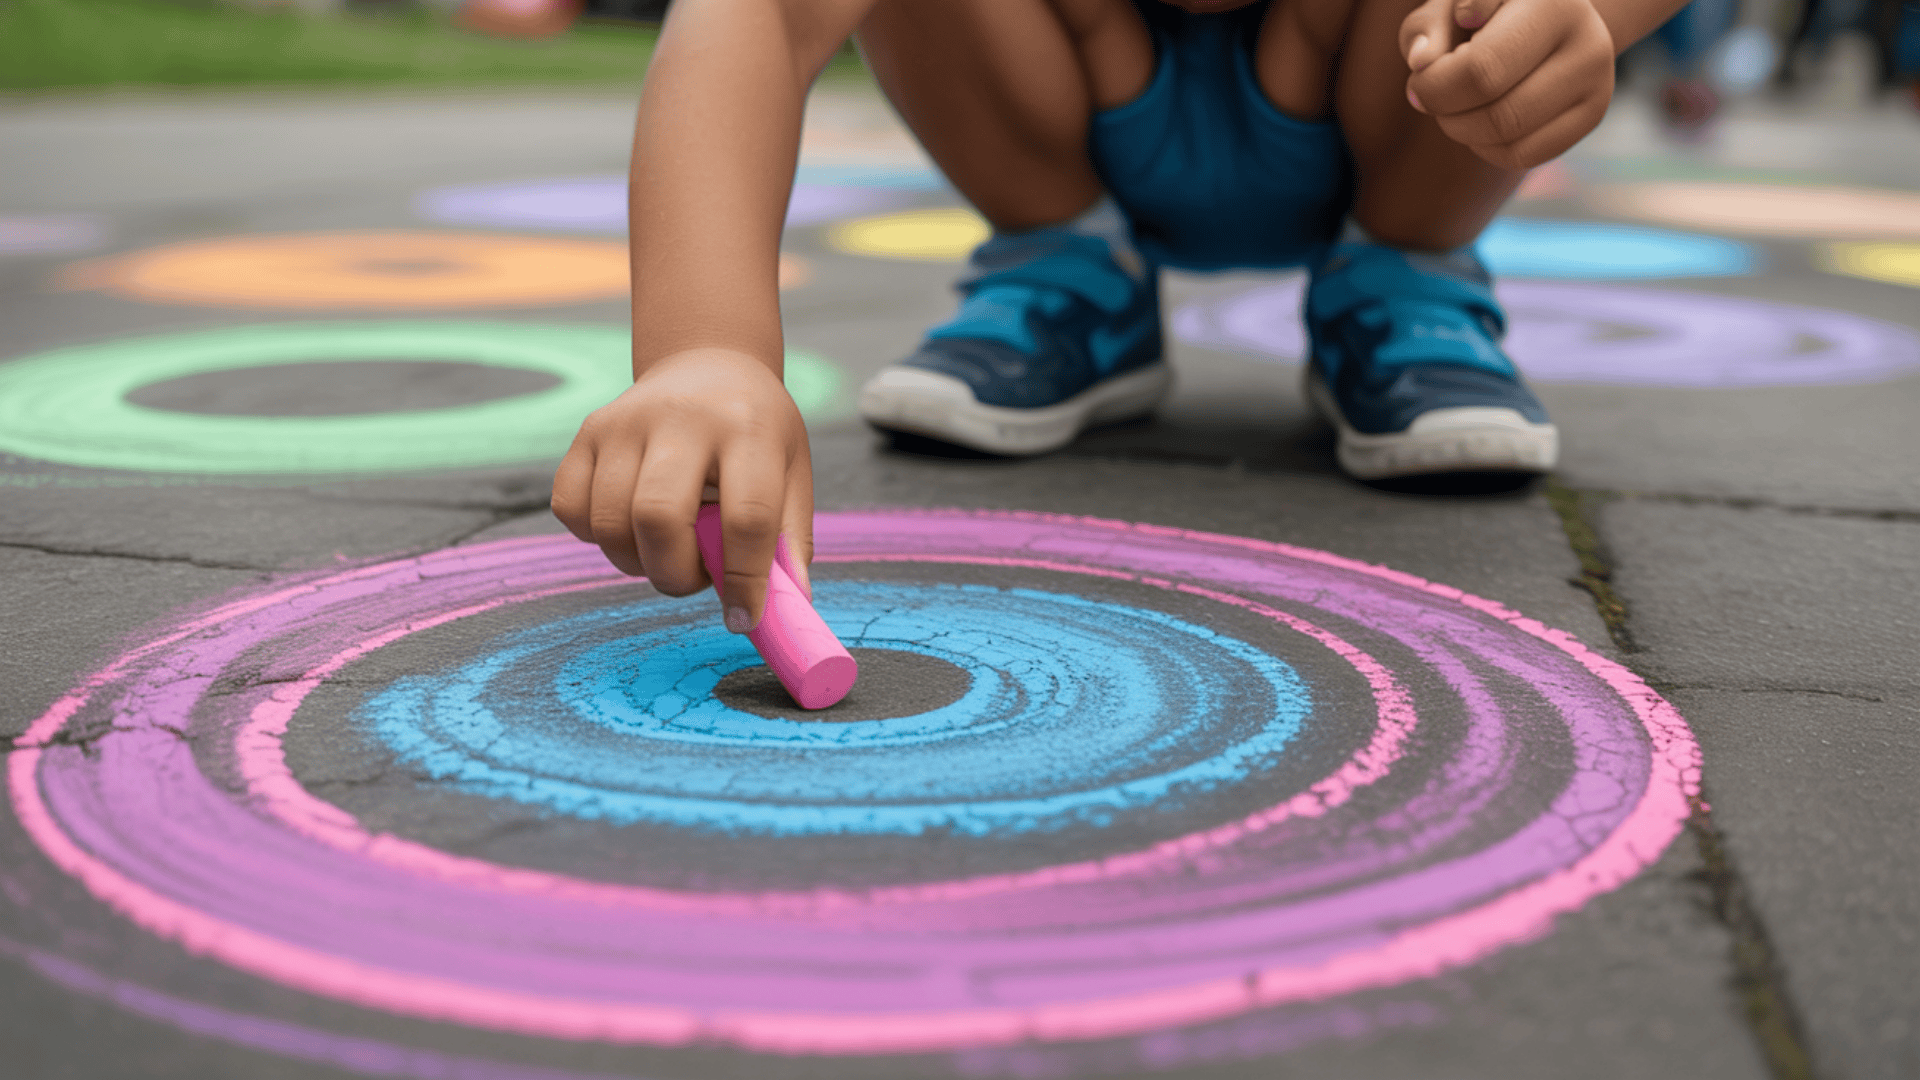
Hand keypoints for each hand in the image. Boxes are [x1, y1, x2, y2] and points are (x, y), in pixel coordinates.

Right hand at [551, 347, 812, 632]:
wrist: (707, 363)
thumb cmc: (755, 431)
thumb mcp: (791, 471)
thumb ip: (789, 540)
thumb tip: (789, 608)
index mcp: (747, 428)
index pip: (746, 518)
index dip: (745, 581)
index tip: (744, 617)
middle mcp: (681, 417)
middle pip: (658, 517)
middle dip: (674, 574)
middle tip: (696, 577)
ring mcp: (625, 421)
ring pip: (608, 524)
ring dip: (638, 562)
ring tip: (669, 547)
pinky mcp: (588, 431)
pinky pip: (571, 510)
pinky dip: (597, 537)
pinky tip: (631, 523)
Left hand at [1401, 0, 1615, 169]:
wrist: (1539, 12)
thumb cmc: (1482, 9)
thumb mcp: (1448, 5)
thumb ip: (1428, 27)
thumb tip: (1421, 61)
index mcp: (1553, 3)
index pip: (1481, 71)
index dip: (1435, 86)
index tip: (1420, 76)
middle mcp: (1588, 41)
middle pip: (1499, 114)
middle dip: (1448, 114)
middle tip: (1430, 97)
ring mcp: (1599, 81)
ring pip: (1512, 138)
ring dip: (1462, 131)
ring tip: (1454, 105)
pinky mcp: (1593, 113)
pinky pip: (1525, 155)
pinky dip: (1486, 147)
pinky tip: (1479, 120)